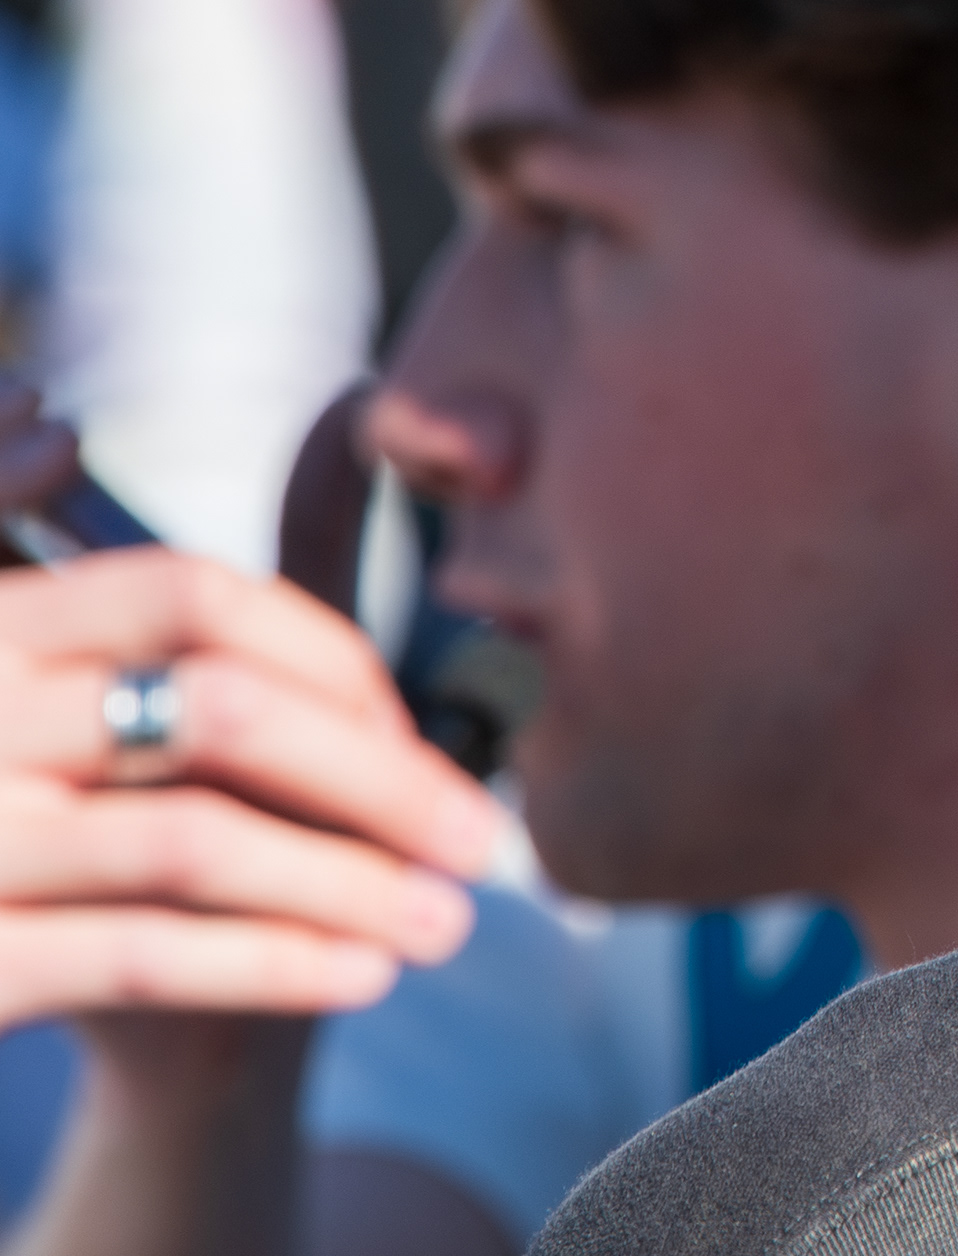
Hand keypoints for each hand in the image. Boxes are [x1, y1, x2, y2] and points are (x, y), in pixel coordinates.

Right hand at [0, 389, 500, 1028]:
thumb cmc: (63, 805)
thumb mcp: (93, 671)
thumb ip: (209, 579)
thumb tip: (357, 410)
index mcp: (1, 624)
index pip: (194, 595)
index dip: (328, 659)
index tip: (410, 731)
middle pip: (221, 713)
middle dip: (381, 782)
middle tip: (483, 842)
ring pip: (196, 843)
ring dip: (353, 888)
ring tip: (449, 921)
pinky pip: (141, 957)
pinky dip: (273, 964)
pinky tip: (364, 973)